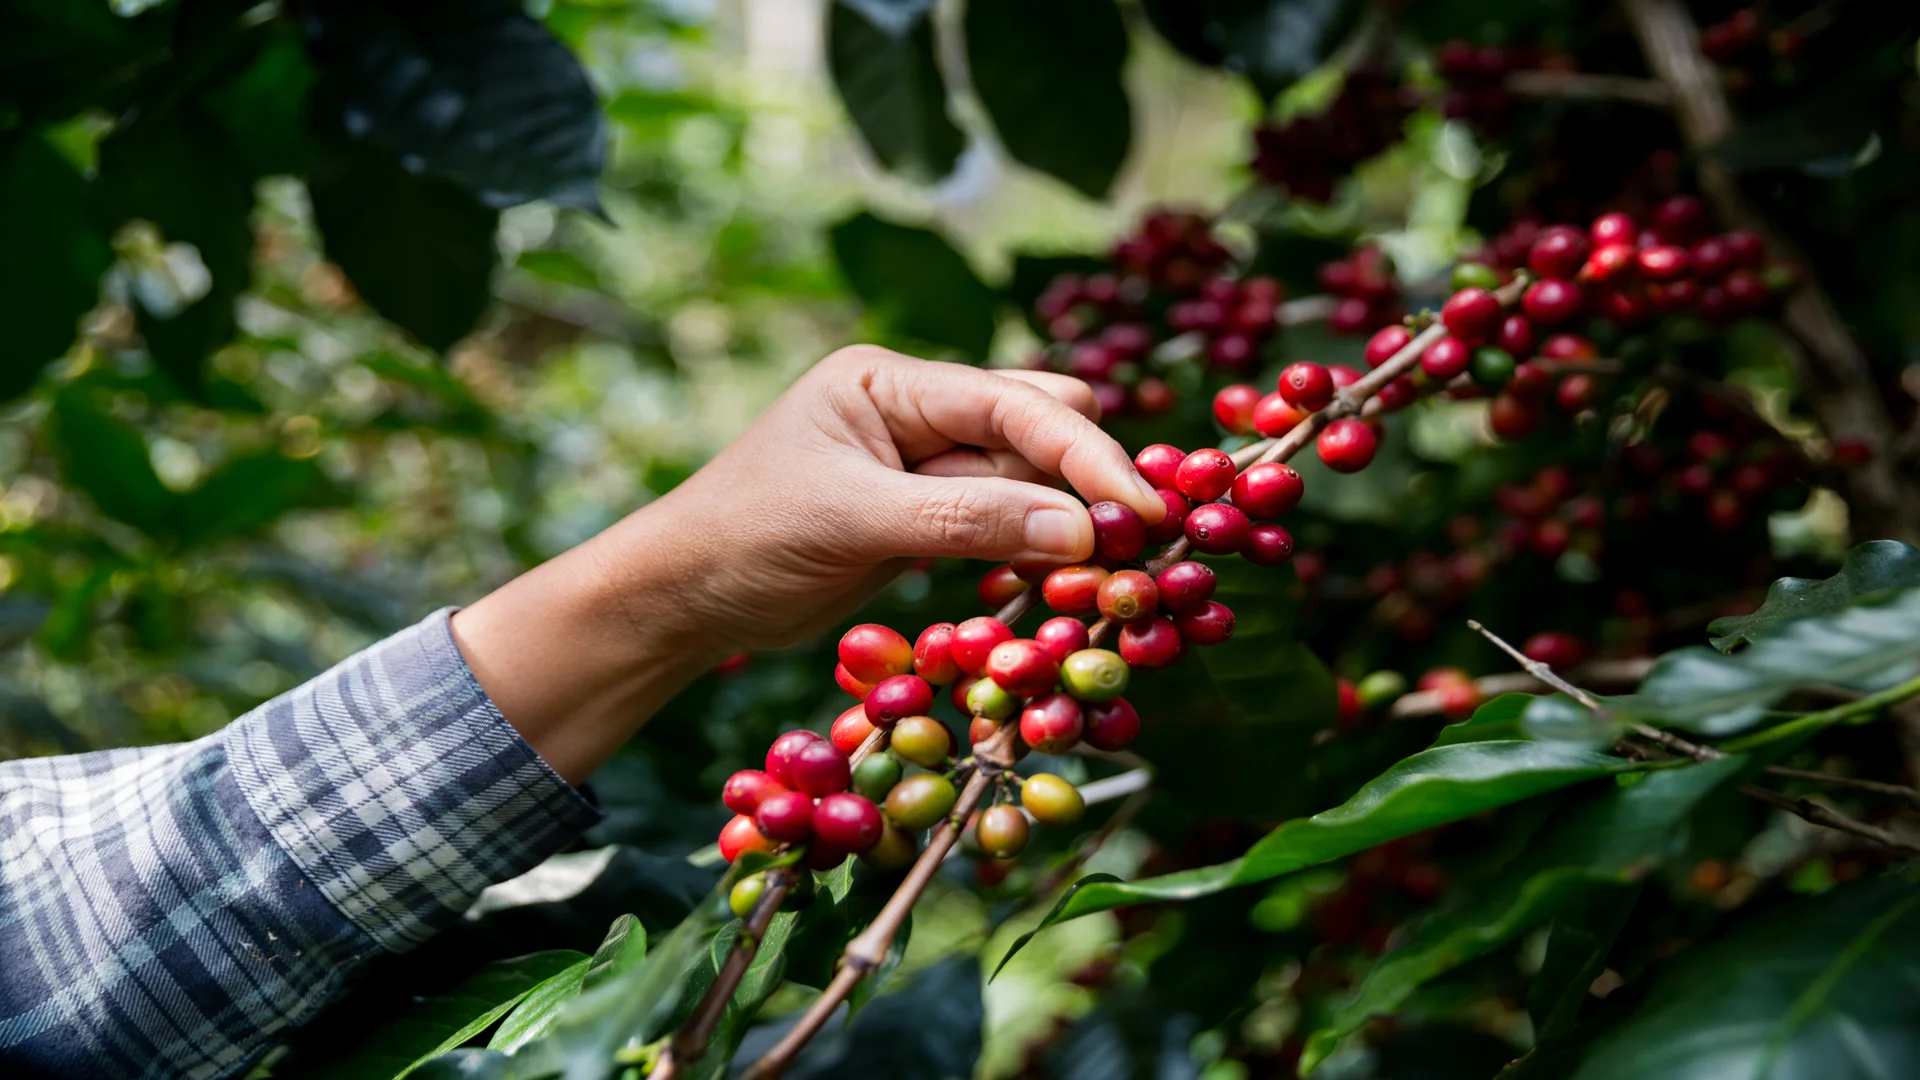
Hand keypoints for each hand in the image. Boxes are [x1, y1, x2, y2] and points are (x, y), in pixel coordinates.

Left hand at [452, 346, 1161, 781]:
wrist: (684, 597)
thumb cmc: (746, 537)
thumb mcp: (854, 520)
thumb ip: (966, 518)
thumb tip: (1081, 530)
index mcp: (891, 380)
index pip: (1012, 402)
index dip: (1083, 453)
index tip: (1139, 508)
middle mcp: (915, 410)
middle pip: (1036, 426)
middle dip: (1084, 479)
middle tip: (1134, 544)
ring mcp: (923, 466)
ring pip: (1026, 481)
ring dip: (1063, 522)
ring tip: (1105, 574)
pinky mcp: (926, 518)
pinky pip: (1001, 524)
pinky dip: (1032, 551)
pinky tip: (1056, 582)